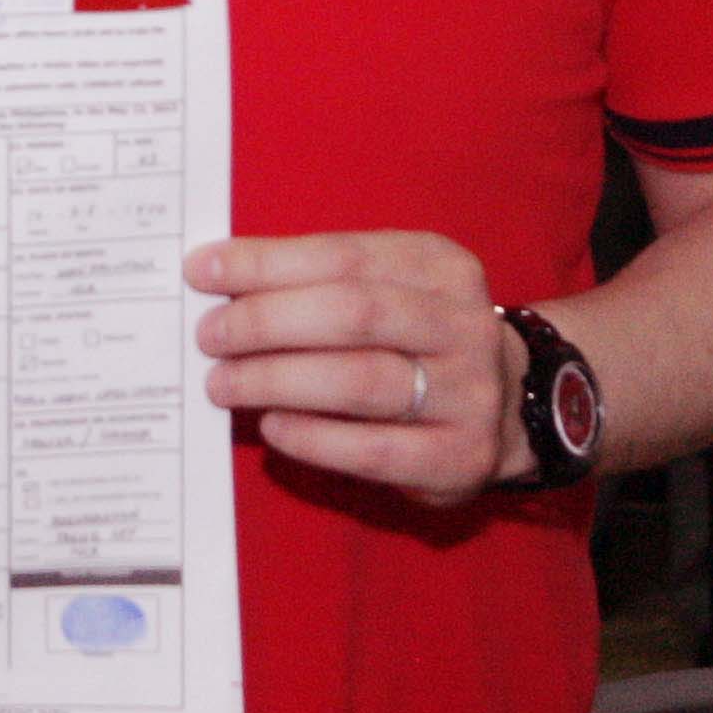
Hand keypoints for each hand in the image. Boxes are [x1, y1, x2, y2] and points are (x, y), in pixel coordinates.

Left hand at [189, 231, 530, 504]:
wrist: (512, 404)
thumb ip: (319, 280)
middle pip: (353, 313)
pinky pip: (375, 449)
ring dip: (278, 379)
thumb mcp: (389, 287)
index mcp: (440, 265)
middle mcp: (464, 324)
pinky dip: (313, 437)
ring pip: (361, 380)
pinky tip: (271, 427)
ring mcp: (470, 393)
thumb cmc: (415, 337)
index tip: (201, 271)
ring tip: (222, 383)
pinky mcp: (461, 457)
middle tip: (208, 335)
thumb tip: (218, 280)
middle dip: (266, 322)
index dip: (266, 263)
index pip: (342, 255)